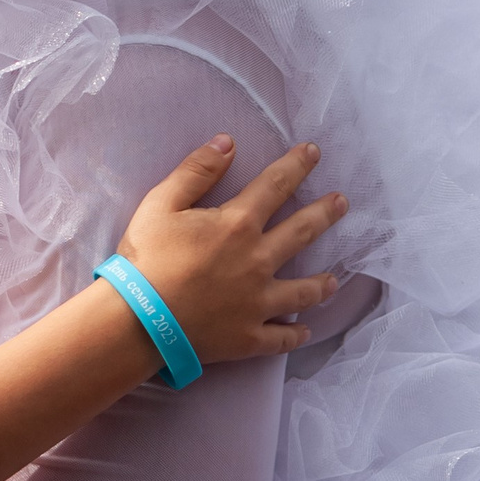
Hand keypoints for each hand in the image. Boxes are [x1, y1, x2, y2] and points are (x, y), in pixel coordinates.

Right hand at [115, 137, 345, 364]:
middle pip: (303, 232)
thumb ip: (196, 171)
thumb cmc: (145, 260)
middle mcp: (259, 261)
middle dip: (325, 213)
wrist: (137, 322)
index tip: (313, 152)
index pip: (276, 186)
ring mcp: (259, 302)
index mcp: (238, 225)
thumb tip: (227, 142)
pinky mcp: (250, 337)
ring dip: (321, 284)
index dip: (296, 165)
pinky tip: (305, 331)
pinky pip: (281, 338)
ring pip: (303, 291)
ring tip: (334, 280)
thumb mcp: (160, 204)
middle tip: (342, 203)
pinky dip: (296, 335)